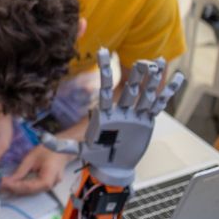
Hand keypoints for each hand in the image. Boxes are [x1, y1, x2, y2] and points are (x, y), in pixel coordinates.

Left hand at [1, 144, 69, 194]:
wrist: (61, 148)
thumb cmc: (48, 150)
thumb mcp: (31, 158)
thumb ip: (21, 171)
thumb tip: (9, 180)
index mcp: (48, 179)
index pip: (28, 186)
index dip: (14, 186)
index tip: (2, 183)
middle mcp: (49, 186)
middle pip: (29, 191)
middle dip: (13, 189)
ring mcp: (49, 187)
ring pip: (30, 191)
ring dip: (16, 189)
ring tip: (3, 185)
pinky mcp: (46, 185)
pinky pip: (33, 188)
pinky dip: (22, 187)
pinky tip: (12, 184)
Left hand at [42, 48, 184, 186]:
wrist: (113, 166)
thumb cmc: (97, 156)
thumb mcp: (79, 150)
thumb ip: (60, 145)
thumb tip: (41, 138)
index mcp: (106, 113)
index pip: (105, 87)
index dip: (105, 70)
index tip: (103, 52)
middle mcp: (121, 110)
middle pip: (129, 89)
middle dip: (136, 75)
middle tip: (142, 60)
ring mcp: (135, 114)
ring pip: (145, 93)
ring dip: (152, 78)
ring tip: (159, 61)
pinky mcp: (146, 120)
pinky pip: (158, 104)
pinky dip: (168, 92)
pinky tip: (177, 78)